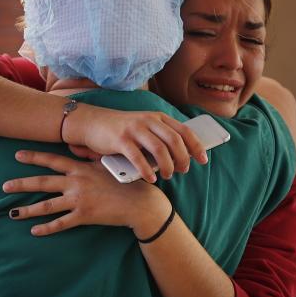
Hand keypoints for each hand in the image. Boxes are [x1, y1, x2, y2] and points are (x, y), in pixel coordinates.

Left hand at [3, 150, 171, 237]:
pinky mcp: (84, 216)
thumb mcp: (107, 162)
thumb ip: (88, 154)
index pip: (52, 161)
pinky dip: (46, 228)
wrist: (139, 202)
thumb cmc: (126, 179)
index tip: (17, 155)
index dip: (34, 157)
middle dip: (21, 184)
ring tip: (12, 213)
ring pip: (46, 206)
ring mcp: (78, 200)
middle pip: (42, 183)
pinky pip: (60, 223)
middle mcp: (76, 183)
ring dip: (27, 210)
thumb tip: (72, 145)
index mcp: (80, 168)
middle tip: (4, 186)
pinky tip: (34, 231)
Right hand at [62, 105, 206, 181]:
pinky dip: (147, 170)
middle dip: (183, 159)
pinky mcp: (120, 139)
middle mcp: (149, 120)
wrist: (92, 123)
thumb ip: (161, 138)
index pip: (184, 131)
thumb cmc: (122, 130)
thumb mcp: (145, 128)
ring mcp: (135, 129)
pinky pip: (138, 157)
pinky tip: (151, 178)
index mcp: (158, 117)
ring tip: (167, 176)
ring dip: (167, 166)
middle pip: (175, 141)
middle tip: (183, 171)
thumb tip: (182, 157)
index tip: (203, 160)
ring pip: (159, 149)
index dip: (196, 146)